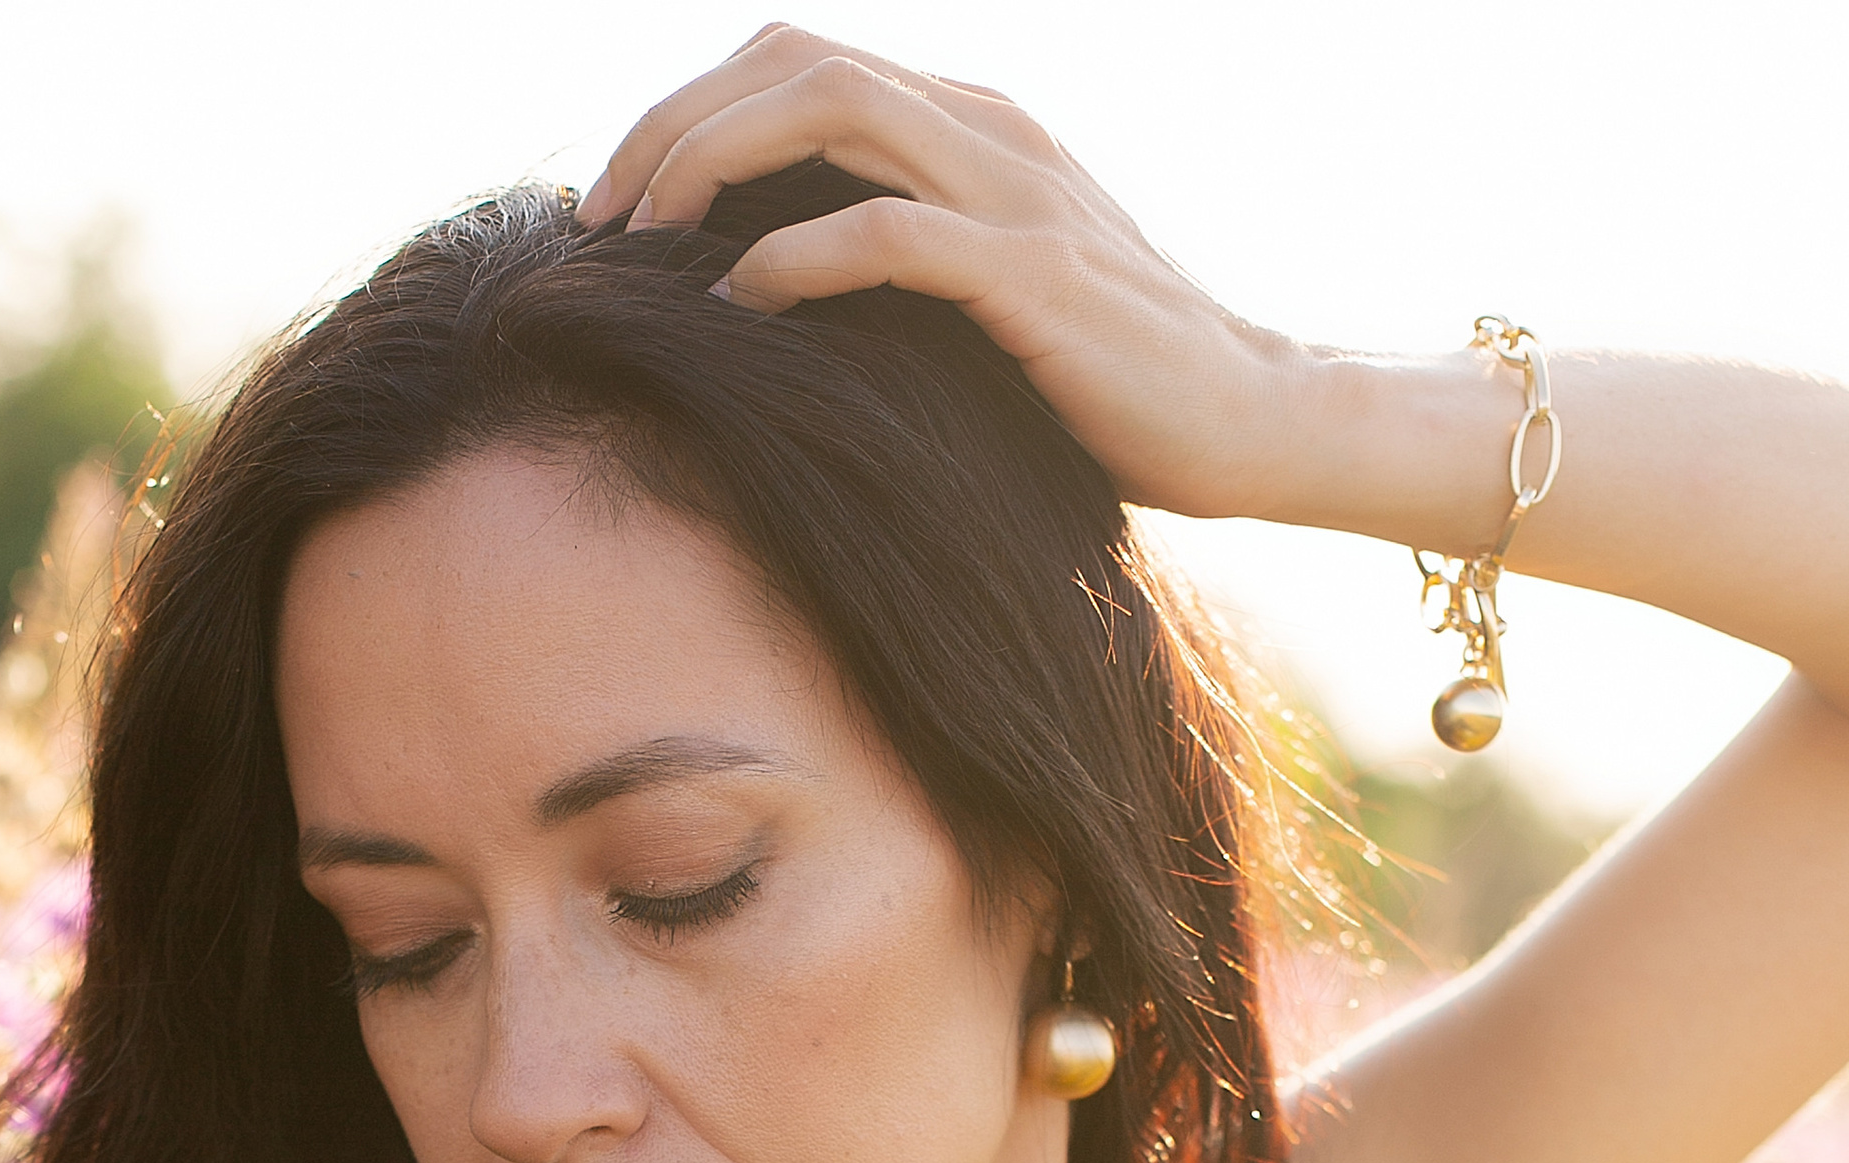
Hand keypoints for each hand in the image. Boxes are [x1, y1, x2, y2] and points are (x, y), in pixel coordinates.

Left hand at [578, 27, 1303, 521]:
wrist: (1250, 418)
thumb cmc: (1109, 377)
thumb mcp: (989, 292)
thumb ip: (905, 256)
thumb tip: (778, 283)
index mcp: (968, 121)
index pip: (796, 58)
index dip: (688, 109)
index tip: (619, 200)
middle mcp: (985, 127)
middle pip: (790, 61)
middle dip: (670, 125)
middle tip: (598, 218)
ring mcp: (1012, 191)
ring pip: (826, 110)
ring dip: (710, 168)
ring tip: (645, 245)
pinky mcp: (1032, 275)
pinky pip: (885, 232)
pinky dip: (792, 258)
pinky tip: (736, 304)